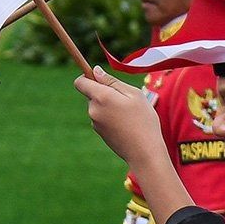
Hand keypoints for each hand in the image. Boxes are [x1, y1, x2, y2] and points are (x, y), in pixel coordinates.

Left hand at [76, 66, 194, 223]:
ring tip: (129, 114)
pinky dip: (111, 117)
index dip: (87, 76)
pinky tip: (127, 124)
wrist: (143, 152)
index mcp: (100, 97)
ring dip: (110, 105)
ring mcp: (95, 122)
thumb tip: (95, 71)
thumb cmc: (143, 120)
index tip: (100, 78)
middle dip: (105, 92)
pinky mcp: (99, 132)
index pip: (80, 82)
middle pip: (92, 94)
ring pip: (99, 106)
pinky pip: (103, 117)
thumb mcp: (133, 94)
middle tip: (127, 99)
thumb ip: (112, 81)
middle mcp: (93, 110)